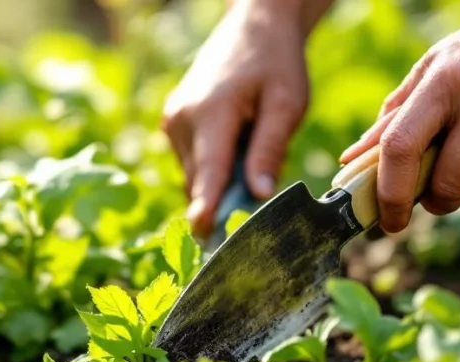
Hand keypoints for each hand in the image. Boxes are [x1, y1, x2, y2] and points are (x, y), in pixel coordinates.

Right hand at [162, 0, 330, 236]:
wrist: (253, 27)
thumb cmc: (277, 63)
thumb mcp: (287, 104)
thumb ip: (270, 150)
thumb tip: (259, 195)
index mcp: (211, 113)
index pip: (208, 172)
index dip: (206, 207)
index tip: (201, 236)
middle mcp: (182, 120)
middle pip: (200, 182)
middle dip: (224, 201)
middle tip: (257, 211)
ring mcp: (173, 122)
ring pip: (194, 176)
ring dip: (220, 183)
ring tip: (251, 159)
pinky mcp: (173, 124)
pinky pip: (192, 164)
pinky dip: (213, 169)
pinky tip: (237, 149)